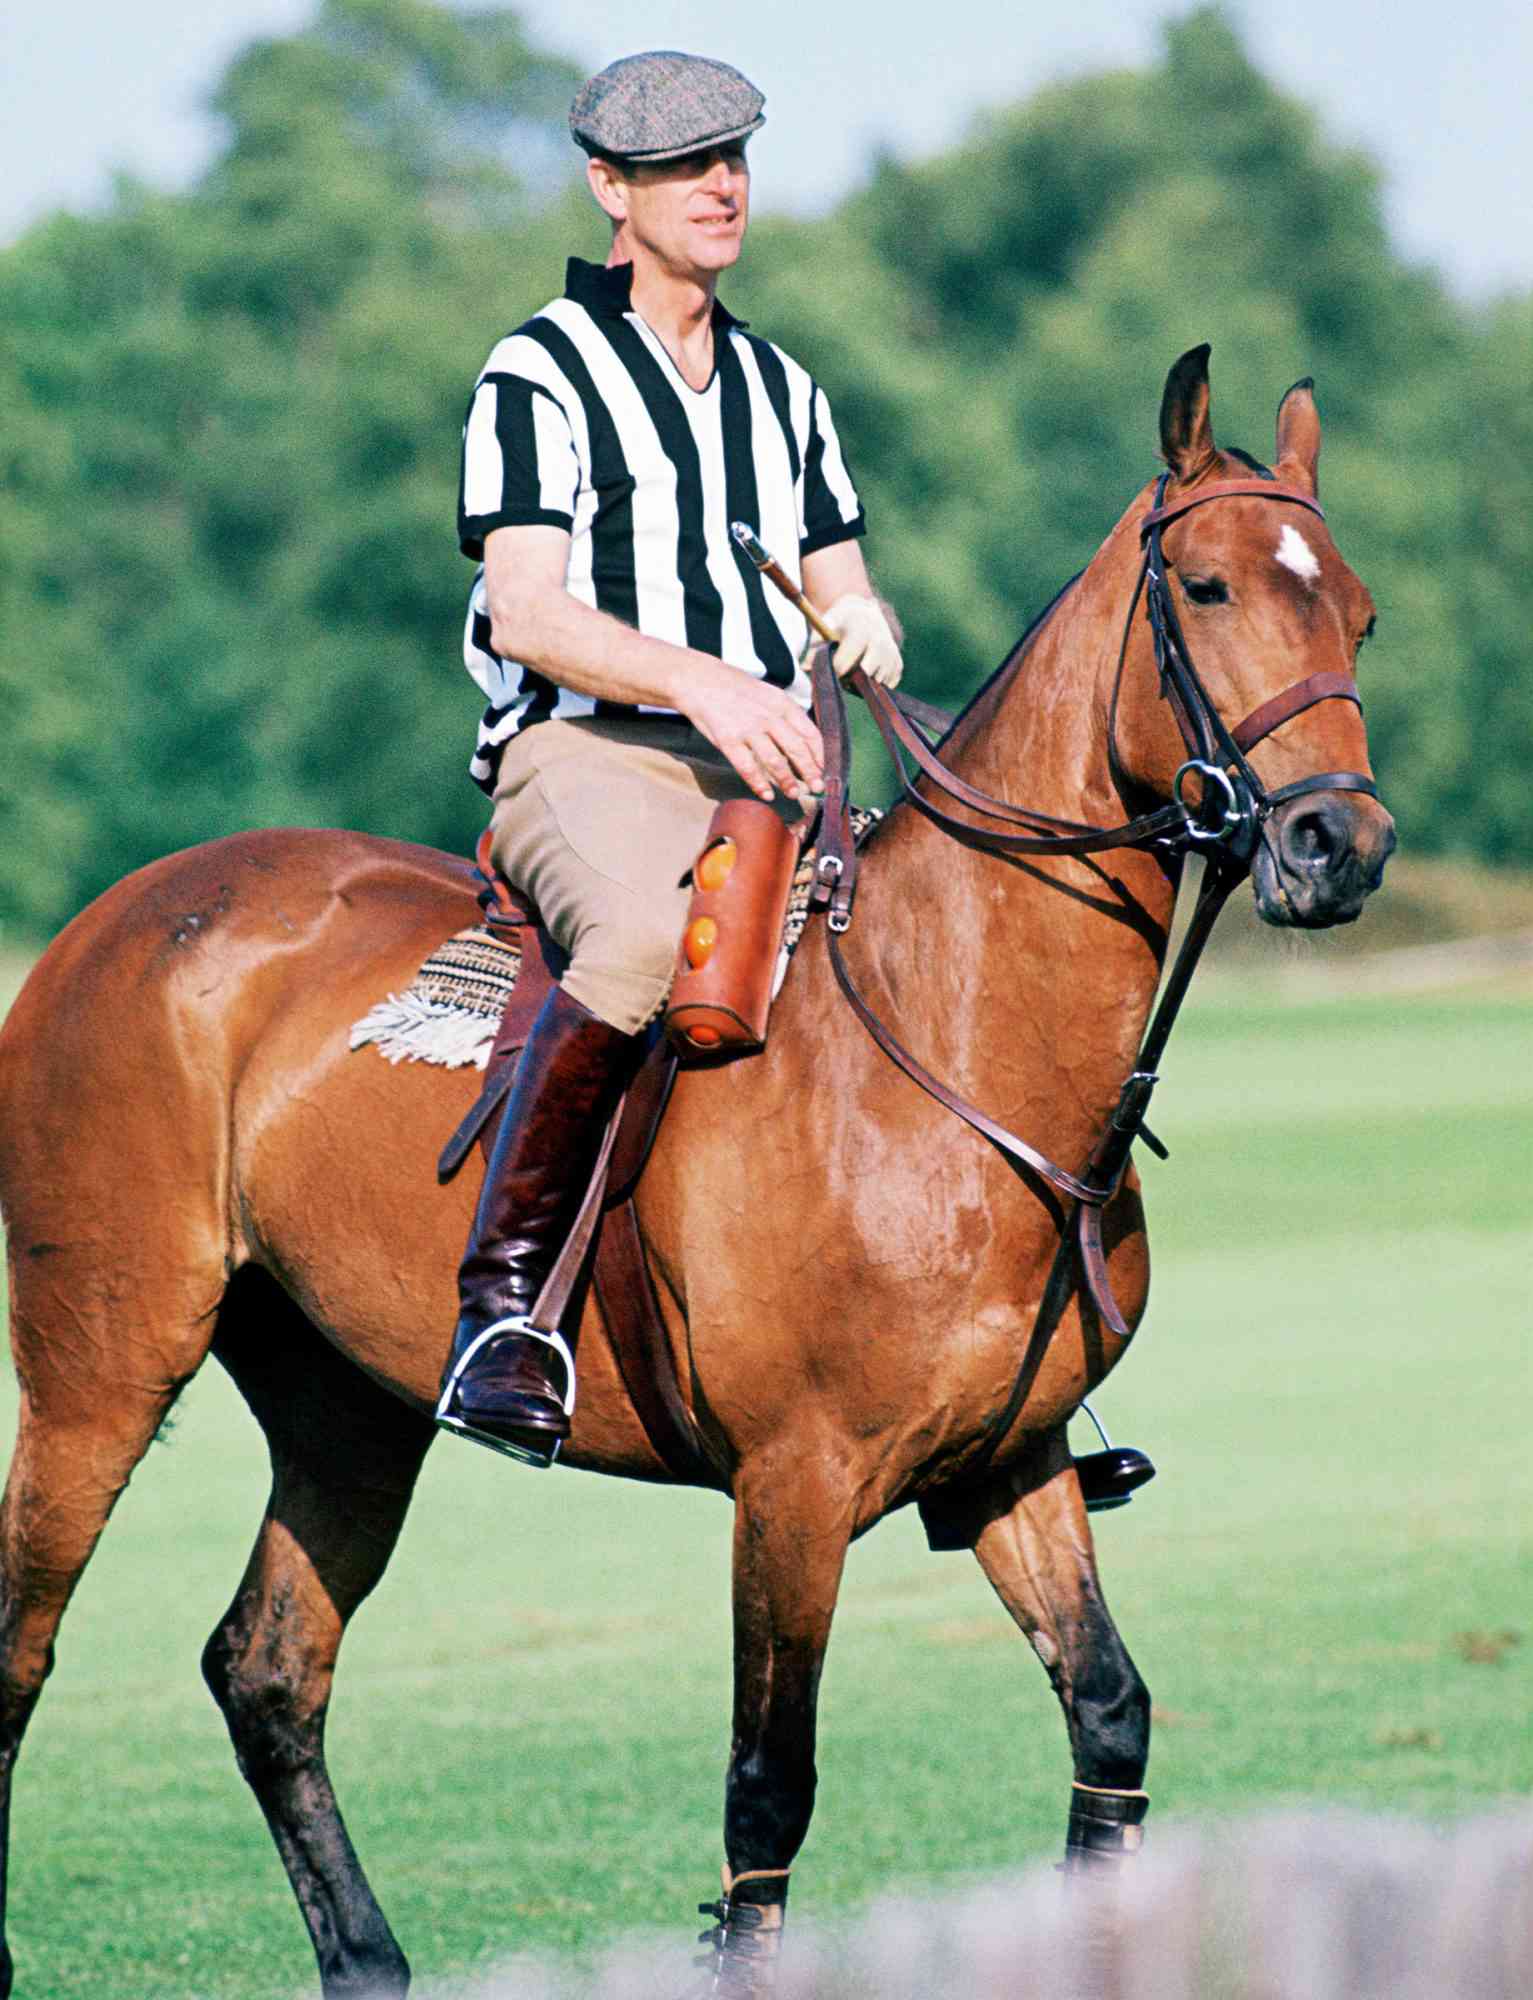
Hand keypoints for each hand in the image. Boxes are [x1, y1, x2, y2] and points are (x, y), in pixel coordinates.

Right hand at [681, 664, 825, 805]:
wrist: (699, 679)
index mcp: (781, 703)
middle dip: (809, 771)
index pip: (809, 732)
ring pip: (775, 760)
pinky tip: (767, 795)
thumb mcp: (766, 693)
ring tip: (794, 794)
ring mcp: (747, 728)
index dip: (819, 754)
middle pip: (796, 749)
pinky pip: (747, 767)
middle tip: (817, 788)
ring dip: (787, 780)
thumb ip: (784, 715)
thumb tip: (803, 742)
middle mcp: (768, 716)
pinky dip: (758, 783)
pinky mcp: (728, 740)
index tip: (824, 769)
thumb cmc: (734, 689)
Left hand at [822, 595, 902, 688]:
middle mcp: (880, 640)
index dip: (835, 671)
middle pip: (864, 674)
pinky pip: (886, 685)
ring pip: (876, 682)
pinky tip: (867, 672)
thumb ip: (815, 647)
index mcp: (860, 629)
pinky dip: (874, 684)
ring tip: (854, 670)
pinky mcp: (898, 663)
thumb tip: (806, 668)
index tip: (831, 671)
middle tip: (844, 672)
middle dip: (851, 679)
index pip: (846, 661)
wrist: (864, 612)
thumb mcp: (825, 627)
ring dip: (863, 683)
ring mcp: (892, 652)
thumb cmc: (839, 622)